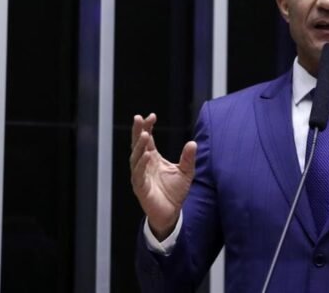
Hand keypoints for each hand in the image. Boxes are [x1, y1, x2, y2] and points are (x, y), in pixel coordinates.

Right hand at [129, 113, 196, 240]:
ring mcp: (140, 176)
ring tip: (143, 134)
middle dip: (137, 131)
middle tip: (138, 118)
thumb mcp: (186, 172)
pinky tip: (146, 155)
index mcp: (153, 158)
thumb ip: (188, 158)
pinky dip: (141, 165)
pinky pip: (138, 175)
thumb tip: (193, 143)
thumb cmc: (175, 191)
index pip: (147, 139)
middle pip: (137, 145)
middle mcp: (144, 165)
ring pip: (135, 158)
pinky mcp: (141, 188)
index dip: (147, 127)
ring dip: (138, 146)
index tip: (151, 116)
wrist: (171, 213)